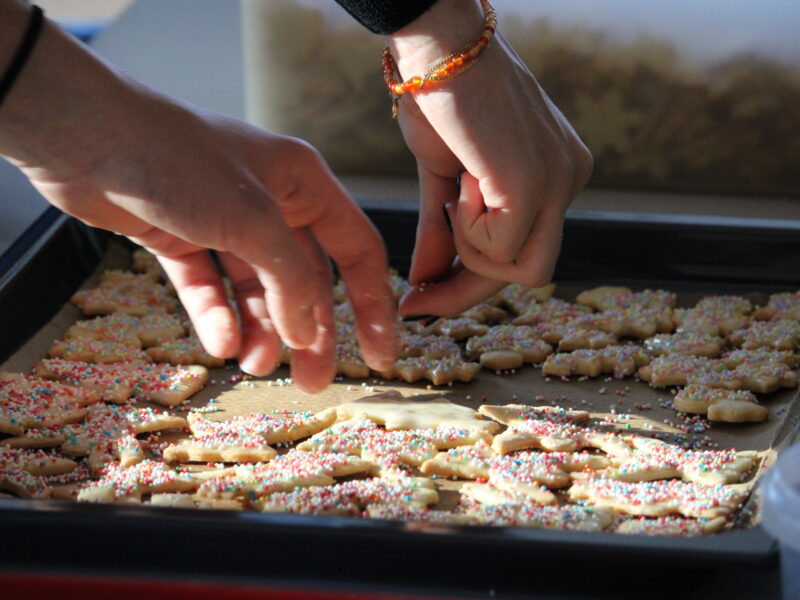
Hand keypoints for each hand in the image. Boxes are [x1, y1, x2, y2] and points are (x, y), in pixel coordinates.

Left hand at [0, 6, 396, 391]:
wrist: (86, 134)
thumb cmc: (179, 161)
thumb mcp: (253, 219)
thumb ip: (291, 279)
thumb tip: (309, 333)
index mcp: (304, 184)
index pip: (356, 251)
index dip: (373, 306)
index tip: (379, 358)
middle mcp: (271, 202)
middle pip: (305, 279)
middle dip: (309, 332)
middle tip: (311, 383)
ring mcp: (225, 220)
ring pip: (257, 288)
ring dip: (259, 329)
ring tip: (252, 365)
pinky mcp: (182, 235)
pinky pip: (210, 285)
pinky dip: (216, 314)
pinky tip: (219, 342)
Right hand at [387, 0, 591, 315]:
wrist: (437, 45)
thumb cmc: (438, 98)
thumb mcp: (442, 178)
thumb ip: (442, 233)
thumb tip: (422, 282)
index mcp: (555, 174)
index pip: (524, 251)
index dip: (471, 285)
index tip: (420, 300)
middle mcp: (570, 179)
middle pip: (532, 272)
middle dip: (469, 288)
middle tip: (418, 292)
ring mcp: (562, 182)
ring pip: (526, 271)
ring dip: (471, 248)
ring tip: (456, 193)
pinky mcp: (537, 184)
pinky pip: (501, 247)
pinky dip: (468, 227)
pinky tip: (464, 178)